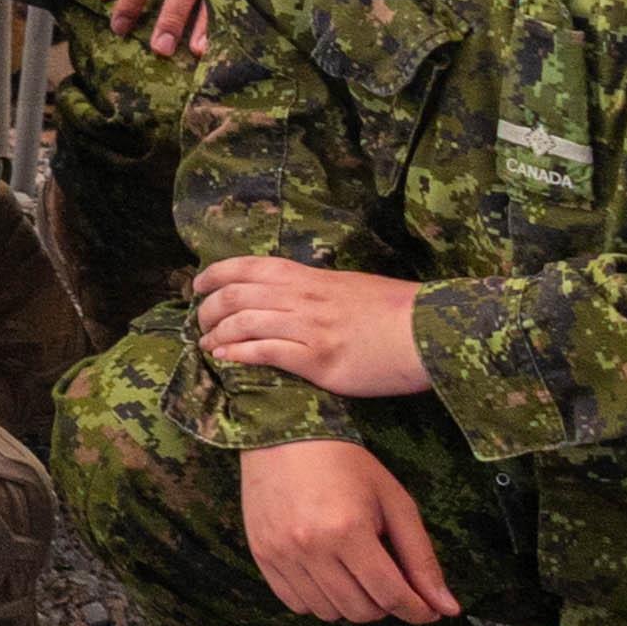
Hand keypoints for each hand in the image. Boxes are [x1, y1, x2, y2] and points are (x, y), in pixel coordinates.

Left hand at [189, 254, 434, 397]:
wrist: (429, 334)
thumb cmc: (396, 312)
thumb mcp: (350, 286)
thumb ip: (317, 289)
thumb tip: (293, 294)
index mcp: (309, 277)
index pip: (248, 267)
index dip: (215, 275)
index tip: (197, 285)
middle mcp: (302, 298)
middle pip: (236, 295)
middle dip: (208, 308)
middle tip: (200, 321)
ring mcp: (308, 328)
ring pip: (243, 322)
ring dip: (216, 333)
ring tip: (206, 344)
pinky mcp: (317, 359)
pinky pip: (264, 352)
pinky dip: (237, 354)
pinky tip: (224, 359)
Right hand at [238, 440, 461, 624]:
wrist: (284, 436)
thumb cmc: (346, 465)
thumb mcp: (395, 502)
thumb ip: (421, 557)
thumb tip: (447, 608)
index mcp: (348, 529)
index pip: (390, 594)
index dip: (417, 610)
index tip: (428, 611)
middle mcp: (310, 547)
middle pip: (360, 610)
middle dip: (385, 606)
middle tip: (390, 582)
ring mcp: (281, 554)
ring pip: (328, 613)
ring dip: (352, 604)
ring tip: (358, 576)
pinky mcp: (262, 557)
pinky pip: (296, 604)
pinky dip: (319, 601)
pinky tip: (329, 576)